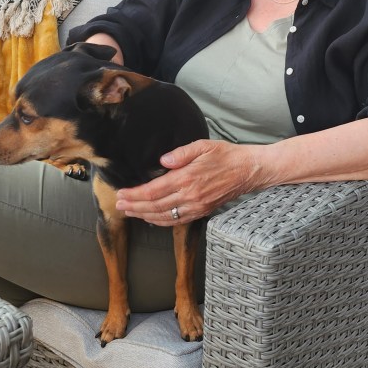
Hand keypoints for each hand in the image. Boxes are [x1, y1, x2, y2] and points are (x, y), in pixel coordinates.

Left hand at [116, 140, 261, 225]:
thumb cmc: (226, 155)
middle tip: (118, 205)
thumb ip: (180, 153)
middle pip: (154, 207)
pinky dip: (161, 221)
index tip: (121, 194)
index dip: (134, 195)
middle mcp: (190, 196)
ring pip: (164, 217)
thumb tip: (162, 161)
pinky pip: (177, 221)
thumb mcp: (203, 146)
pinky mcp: (202, 212)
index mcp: (187, 178)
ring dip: (144, 215)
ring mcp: (196, 207)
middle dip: (134, 207)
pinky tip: (151, 218)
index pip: (153, 191)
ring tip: (129, 212)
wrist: (249, 171)